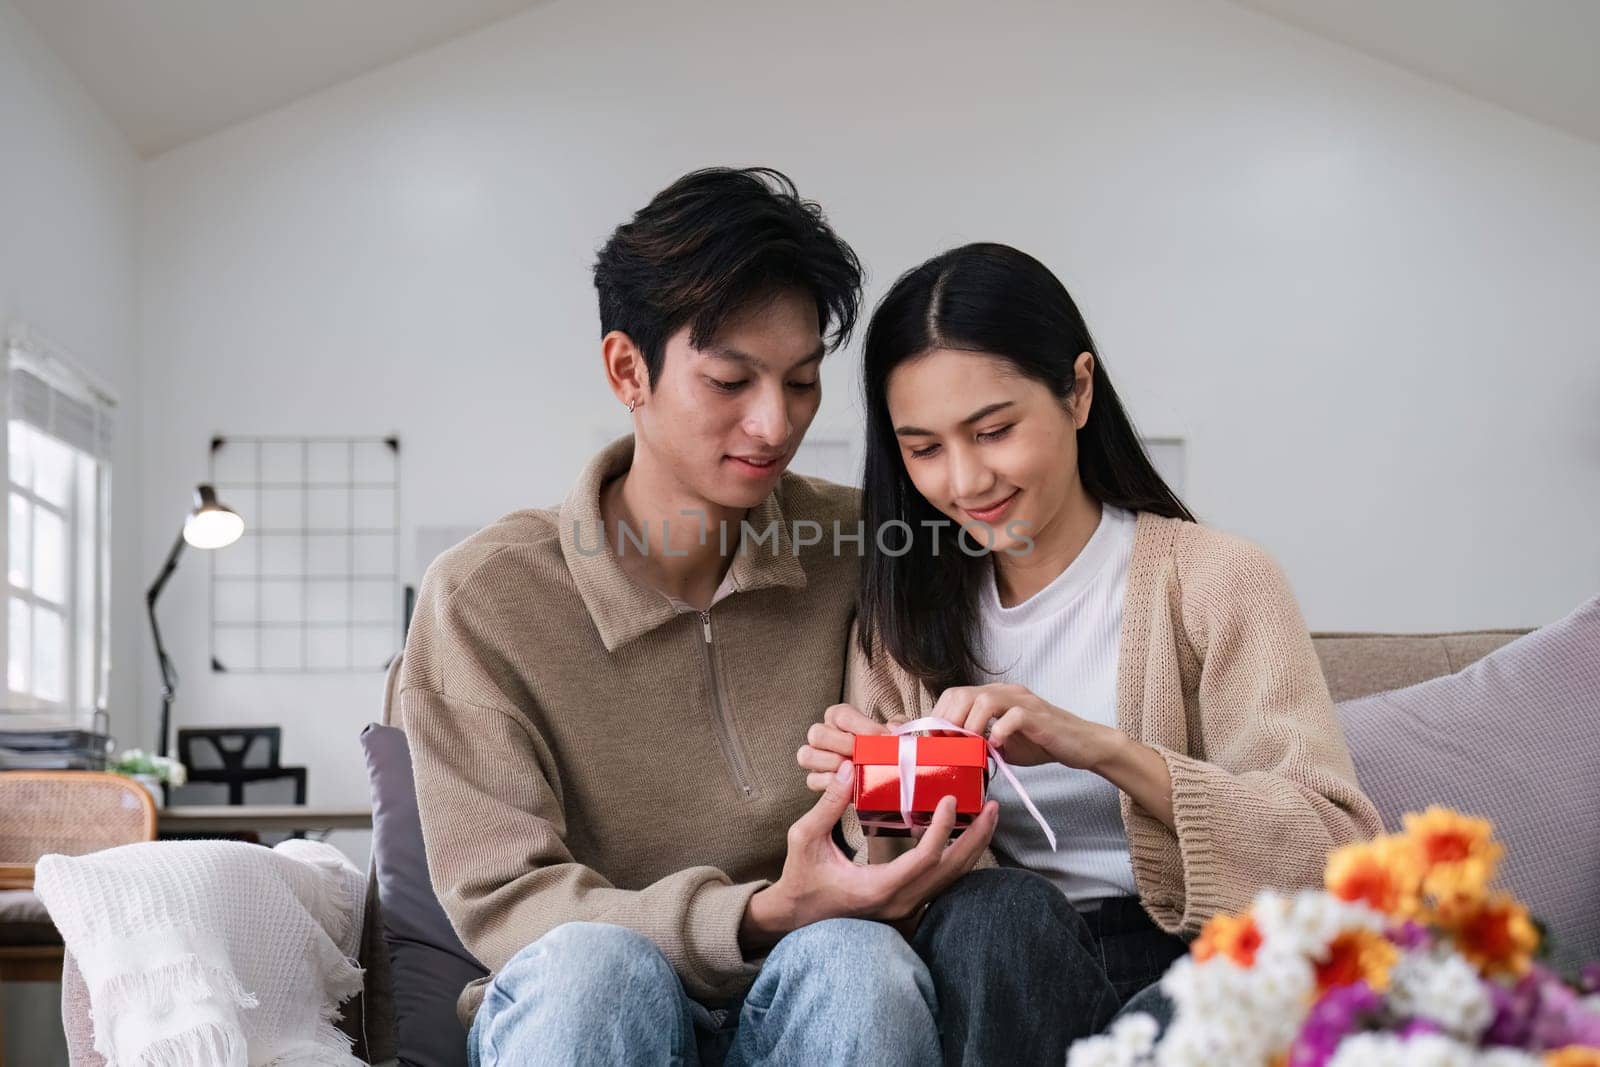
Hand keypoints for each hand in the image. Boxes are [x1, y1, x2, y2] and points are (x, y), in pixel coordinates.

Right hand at [741, 760, 998, 951]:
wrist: (795, 917)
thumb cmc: (800, 879)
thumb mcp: (804, 837)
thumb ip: (828, 804)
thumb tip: (851, 768)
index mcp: (877, 888)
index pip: (925, 859)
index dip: (944, 829)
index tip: (950, 799)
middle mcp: (899, 903)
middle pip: (951, 872)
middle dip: (976, 838)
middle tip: (992, 806)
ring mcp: (905, 908)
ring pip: (951, 881)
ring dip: (973, 848)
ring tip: (987, 817)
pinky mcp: (905, 905)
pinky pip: (941, 883)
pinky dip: (958, 858)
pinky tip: (965, 836)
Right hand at [796, 703, 887, 791]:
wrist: (883, 771)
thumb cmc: (885, 747)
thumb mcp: (895, 733)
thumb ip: (898, 726)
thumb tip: (893, 730)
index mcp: (839, 717)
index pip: (841, 715)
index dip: (863, 727)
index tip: (882, 739)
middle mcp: (823, 734)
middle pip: (817, 733)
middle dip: (844, 746)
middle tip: (865, 756)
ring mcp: (815, 757)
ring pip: (806, 755)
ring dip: (833, 764)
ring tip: (855, 770)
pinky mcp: (815, 778)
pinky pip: (812, 780)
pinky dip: (830, 784)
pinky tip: (849, 785)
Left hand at [931, 683, 1115, 769]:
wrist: (1082, 745)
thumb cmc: (1041, 743)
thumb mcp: (1002, 744)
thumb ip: (979, 743)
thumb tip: (952, 753)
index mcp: (994, 696)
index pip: (955, 694)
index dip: (939, 716)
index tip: (933, 740)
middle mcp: (1006, 692)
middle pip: (964, 693)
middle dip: (948, 721)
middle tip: (947, 746)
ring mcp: (1022, 701)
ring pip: (984, 700)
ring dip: (970, 725)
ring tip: (970, 746)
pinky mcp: (1038, 715)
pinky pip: (1013, 716)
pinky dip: (1000, 731)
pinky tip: (997, 746)